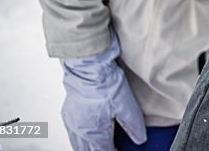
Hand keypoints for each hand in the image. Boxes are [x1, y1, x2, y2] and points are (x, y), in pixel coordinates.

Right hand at [61, 32, 146, 150]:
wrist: (87, 67)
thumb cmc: (104, 83)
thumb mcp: (126, 106)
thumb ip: (133, 125)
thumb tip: (140, 138)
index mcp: (94, 132)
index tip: (118, 150)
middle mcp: (80, 130)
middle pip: (88, 150)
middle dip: (99, 150)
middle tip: (110, 147)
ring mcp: (72, 122)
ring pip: (78, 143)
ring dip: (88, 146)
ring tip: (98, 144)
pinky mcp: (68, 112)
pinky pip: (73, 132)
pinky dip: (81, 136)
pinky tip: (87, 131)